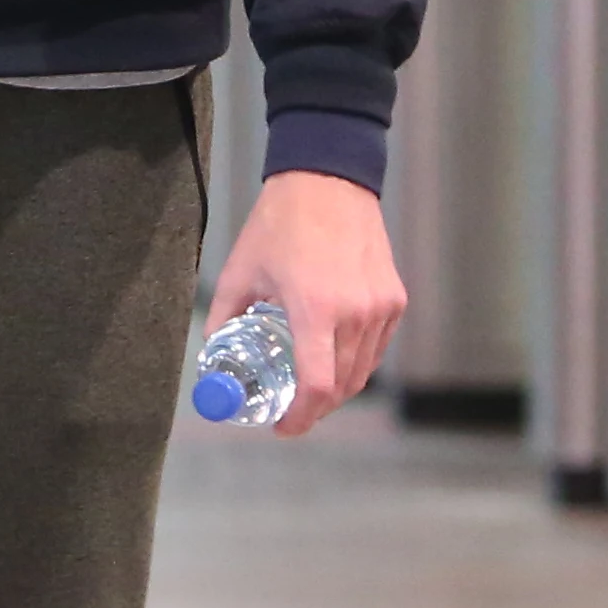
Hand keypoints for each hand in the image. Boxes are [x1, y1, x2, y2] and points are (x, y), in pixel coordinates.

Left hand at [206, 169, 404, 435]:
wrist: (328, 181)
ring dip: (336, 389)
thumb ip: (224, 320)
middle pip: (341, 387)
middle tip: (289, 411)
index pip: (316, 387)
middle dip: (314, 408)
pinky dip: (356, 364)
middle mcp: (356, 313)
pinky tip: (332, 359)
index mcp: (315, 309)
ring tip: (307, 388)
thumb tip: (212, 357)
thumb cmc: (280, 224)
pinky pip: (376, 348)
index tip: (281, 427)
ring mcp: (381, 307)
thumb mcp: (239, 273)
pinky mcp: (394, 299)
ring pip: (362, 371)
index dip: (300, 418)